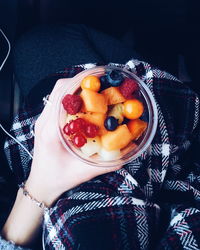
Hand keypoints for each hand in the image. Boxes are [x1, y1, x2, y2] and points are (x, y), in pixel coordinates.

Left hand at [26, 79, 121, 206]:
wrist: (41, 184)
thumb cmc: (58, 179)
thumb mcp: (84, 172)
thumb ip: (107, 164)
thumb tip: (128, 150)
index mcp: (51, 131)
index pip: (61, 97)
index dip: (79, 83)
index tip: (97, 79)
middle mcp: (44, 121)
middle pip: (59, 88)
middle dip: (80, 81)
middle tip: (100, 82)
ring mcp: (43, 119)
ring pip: (58, 92)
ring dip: (76, 86)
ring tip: (94, 89)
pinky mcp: (46, 121)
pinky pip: (57, 101)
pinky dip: (71, 96)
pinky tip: (85, 102)